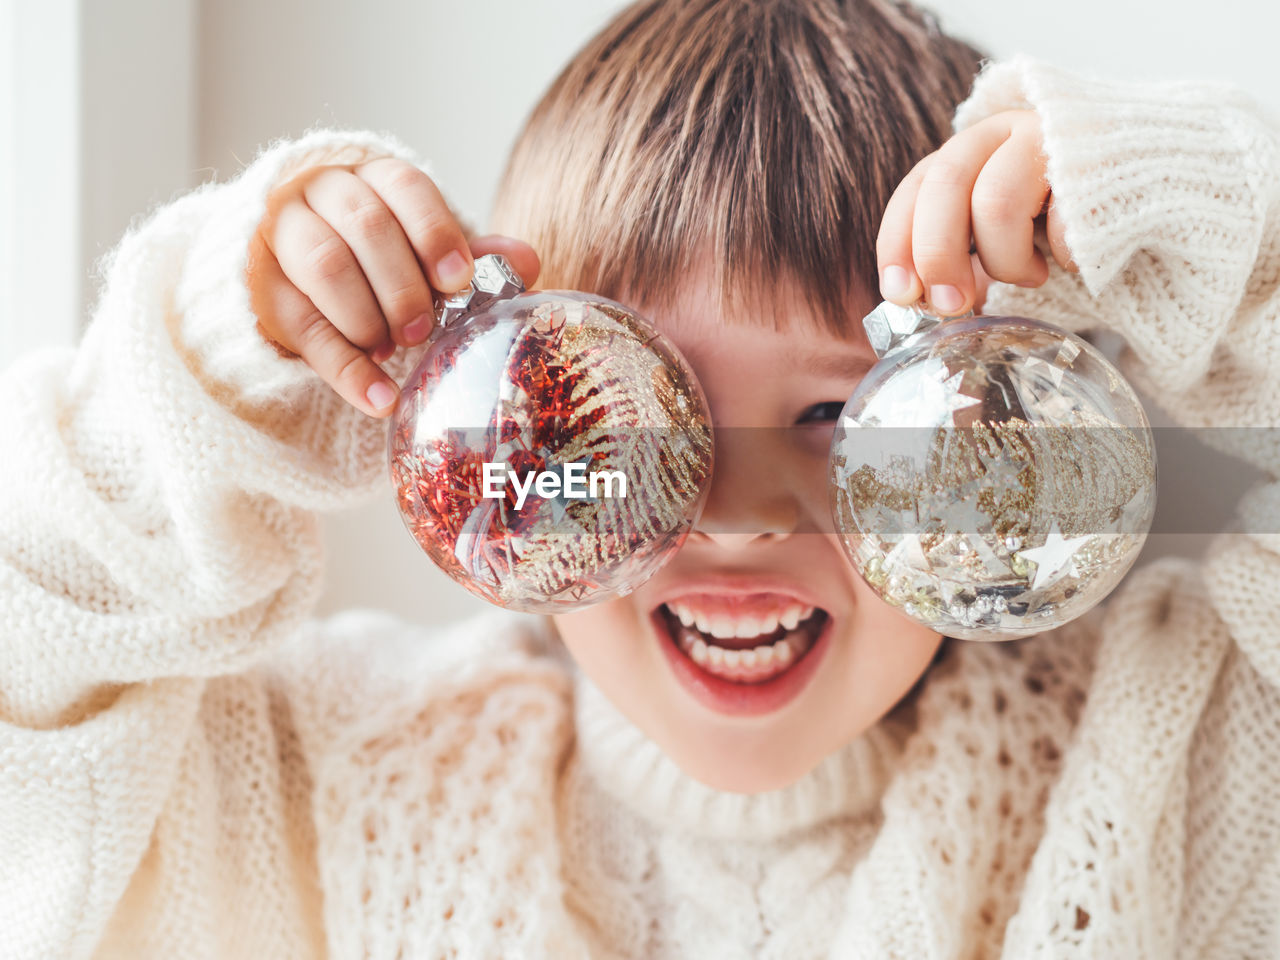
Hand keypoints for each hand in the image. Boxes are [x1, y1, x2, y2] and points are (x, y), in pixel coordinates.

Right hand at [247, 158, 539, 416]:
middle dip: (402, 284)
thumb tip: (525, 260)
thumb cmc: (377, 259)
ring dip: (368, 316)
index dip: (435, 232)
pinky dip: (346, 370)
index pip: (403, 186)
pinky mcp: (262, 289)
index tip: (457, 279)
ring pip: (324, 264)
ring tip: (395, 350)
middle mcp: (321, 192)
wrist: (299, 277)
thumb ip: (469, 255)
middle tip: (424, 328)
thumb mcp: (422, 252)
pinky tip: (380, 399)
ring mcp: (283, 236)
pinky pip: (302, 327)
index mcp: (371, 176)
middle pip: (364, 225)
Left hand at [875, 109, 1075, 315]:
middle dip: (938, 256)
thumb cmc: (1056, 216)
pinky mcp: (1095, 160)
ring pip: (996, 200)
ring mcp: (1050, 138)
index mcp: (967, 150)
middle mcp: (1001, 131)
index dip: (899, 243)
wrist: (1149, 183)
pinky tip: (1069, 258)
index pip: (915, 189)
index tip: (900, 294)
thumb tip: (917, 301)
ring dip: (1004, 260)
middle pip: (947, 186)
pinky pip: (1061, 220)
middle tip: (951, 305)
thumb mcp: (995, 231)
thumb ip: (956, 253)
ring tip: (1029, 276)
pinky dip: (1060, 255)